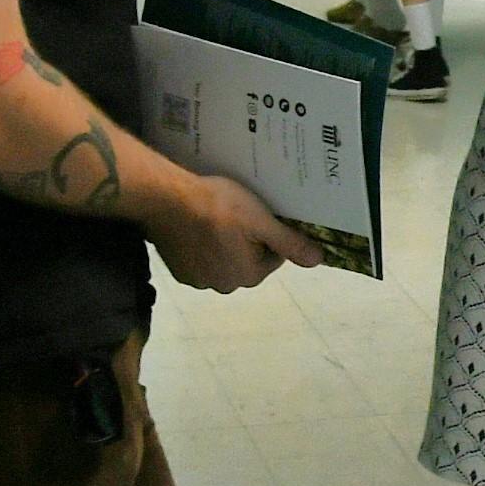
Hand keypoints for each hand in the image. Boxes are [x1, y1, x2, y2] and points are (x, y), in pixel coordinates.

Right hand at [151, 173, 322, 292]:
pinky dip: (202, 246)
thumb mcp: (262, 222)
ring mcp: (196, 280)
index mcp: (247, 277)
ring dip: (224, 245)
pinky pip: (200, 259)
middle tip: (237, 215)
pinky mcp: (177, 270)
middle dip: (247, 242)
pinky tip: (197, 227)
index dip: (269, 234)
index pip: (273, 257)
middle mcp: (222, 285)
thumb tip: (318, 261)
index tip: (259, 216)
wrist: (166, 200)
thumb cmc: (219, 208)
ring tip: (216, 219)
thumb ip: (290, 243)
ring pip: (223, 260)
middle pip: (248, 261)